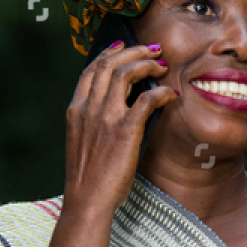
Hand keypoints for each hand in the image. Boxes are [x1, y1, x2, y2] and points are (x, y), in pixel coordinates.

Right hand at [63, 41, 176, 219]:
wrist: (87, 201)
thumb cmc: (88, 179)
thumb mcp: (82, 143)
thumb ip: (94, 122)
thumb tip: (118, 108)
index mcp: (76, 110)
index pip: (90, 70)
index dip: (109, 53)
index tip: (123, 46)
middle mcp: (88, 108)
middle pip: (109, 64)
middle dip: (133, 51)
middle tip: (153, 49)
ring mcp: (106, 118)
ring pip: (126, 73)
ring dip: (147, 64)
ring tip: (162, 65)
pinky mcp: (125, 130)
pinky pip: (147, 99)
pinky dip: (161, 92)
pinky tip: (170, 94)